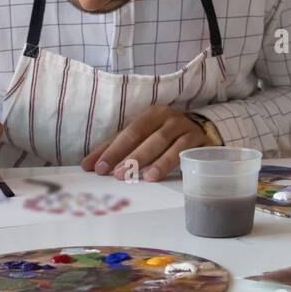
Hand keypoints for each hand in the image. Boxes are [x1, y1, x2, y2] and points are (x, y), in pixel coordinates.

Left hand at [81, 105, 207, 181]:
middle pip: (152, 138)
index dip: (114, 150)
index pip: (131, 132)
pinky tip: (172, 176)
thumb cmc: (161, 135)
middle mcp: (172, 119)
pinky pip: (190, 154)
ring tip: (146, 177)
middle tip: (119, 174)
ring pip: (173, 146)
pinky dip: (179, 165)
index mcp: (153, 114)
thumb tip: (87, 166)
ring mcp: (189, 131)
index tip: (99, 168)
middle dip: (134, 157)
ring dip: (159, 162)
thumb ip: (113, 148)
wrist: (198, 131)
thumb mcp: (138, 136)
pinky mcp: (203, 144)